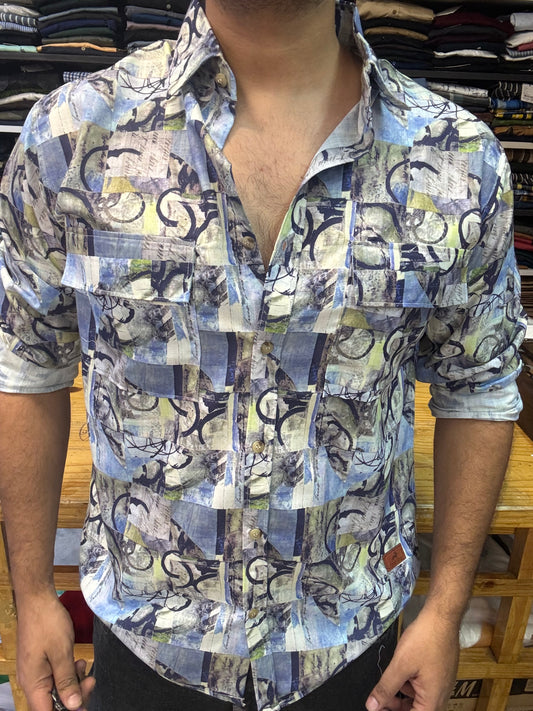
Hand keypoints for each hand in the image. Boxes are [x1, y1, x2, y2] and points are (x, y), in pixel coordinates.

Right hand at [15, 591, 94, 710]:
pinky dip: (68, 673)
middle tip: (91, 681)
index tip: (84, 705)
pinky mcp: (41, 663)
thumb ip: (67, 681)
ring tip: (84, 666)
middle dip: (74, 696)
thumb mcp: (61, 652)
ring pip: (56, 689)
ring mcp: (35, 672)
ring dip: (73, 682)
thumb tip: (74, 706)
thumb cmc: (47, 623)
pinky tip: (78, 662)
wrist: (37, 599)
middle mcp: (31, 682)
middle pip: (53, 703)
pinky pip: (55, 676)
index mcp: (33, 684)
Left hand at [366, 606, 459, 710]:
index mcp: (433, 701)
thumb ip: (386, 688)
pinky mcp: (439, 674)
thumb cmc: (424, 640)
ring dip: (400, 694)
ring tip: (387, 683)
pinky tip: (400, 672)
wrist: (442, 618)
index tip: (378, 709)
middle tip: (378, 698)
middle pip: (415, 710)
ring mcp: (441, 685)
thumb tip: (372, 706)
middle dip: (395, 705)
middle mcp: (440, 697)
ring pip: (417, 698)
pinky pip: (422, 686)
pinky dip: (409, 683)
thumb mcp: (400, 665)